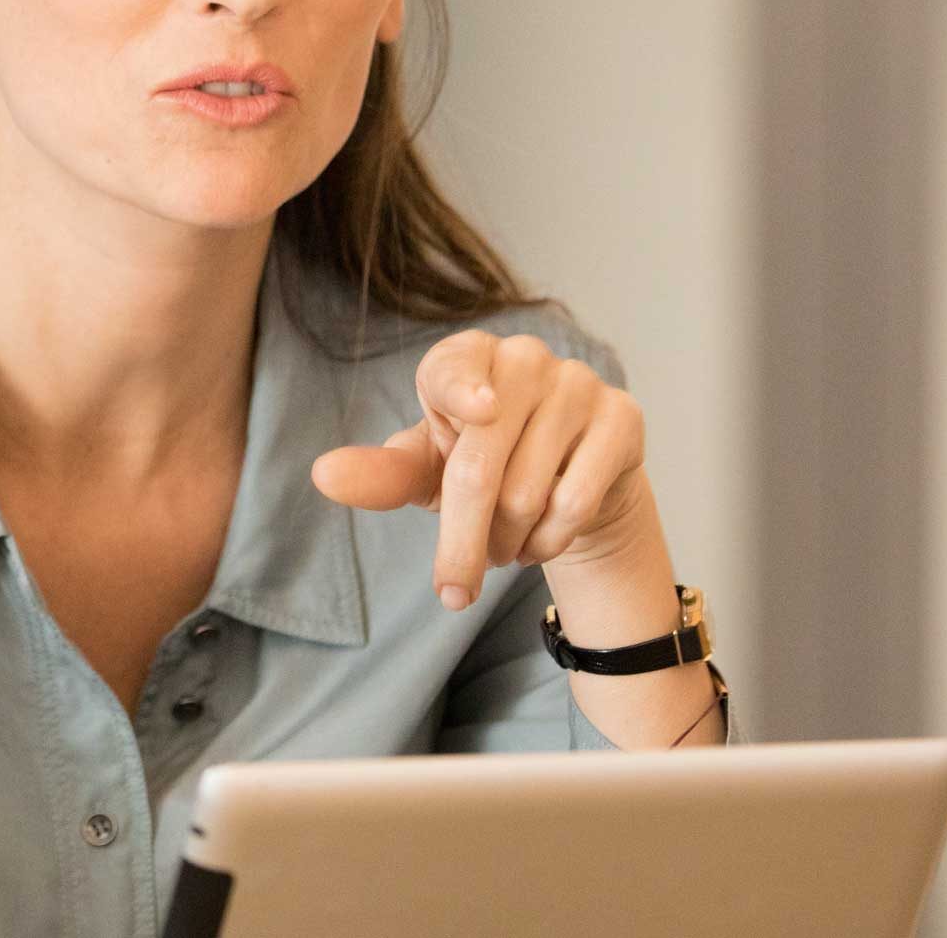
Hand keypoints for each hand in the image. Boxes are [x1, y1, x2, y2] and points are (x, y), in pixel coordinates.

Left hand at [307, 329, 648, 609]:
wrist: (568, 485)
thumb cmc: (484, 468)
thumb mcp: (428, 473)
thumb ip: (382, 474)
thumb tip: (324, 475)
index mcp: (466, 357)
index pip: (454, 369)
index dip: (463, 391)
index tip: (480, 412)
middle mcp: (524, 357)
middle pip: (480, 466)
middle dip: (462, 542)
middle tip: (455, 588)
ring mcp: (578, 383)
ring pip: (529, 494)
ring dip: (508, 543)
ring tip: (505, 545)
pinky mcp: (622, 417)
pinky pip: (578, 501)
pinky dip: (551, 539)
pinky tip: (544, 538)